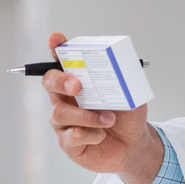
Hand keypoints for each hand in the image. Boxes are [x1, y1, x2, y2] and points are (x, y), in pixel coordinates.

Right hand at [43, 32, 161, 183]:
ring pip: (60, 112)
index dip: (57, 49)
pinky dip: (91, 134)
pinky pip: (71, 136)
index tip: (56, 39)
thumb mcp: (131, 93)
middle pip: (50, 83)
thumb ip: (123, 80)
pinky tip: (102, 135)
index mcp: (79, 82)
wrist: (134, 144)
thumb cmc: (127, 116)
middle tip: (78, 86)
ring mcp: (64, 121)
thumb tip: (120, 67)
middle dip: (60, 81)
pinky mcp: (68, 142)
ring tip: (108, 119)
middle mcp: (66, 99)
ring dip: (86, 115)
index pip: (63, 61)